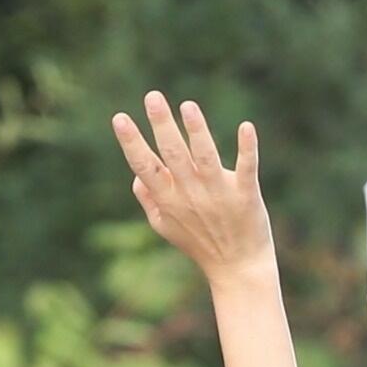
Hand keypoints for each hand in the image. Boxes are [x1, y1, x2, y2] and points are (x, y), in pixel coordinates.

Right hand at [113, 93, 273, 281]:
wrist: (238, 270)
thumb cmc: (199, 245)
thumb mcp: (166, 227)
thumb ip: (149, 200)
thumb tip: (135, 176)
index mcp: (169, 199)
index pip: (145, 167)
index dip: (132, 143)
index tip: (120, 118)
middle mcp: (191, 194)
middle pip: (173, 155)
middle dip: (162, 125)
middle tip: (153, 97)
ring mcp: (219, 195)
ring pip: (206, 157)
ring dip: (197, 131)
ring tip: (188, 106)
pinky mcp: (246, 196)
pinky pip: (246, 169)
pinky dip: (247, 149)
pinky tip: (246, 127)